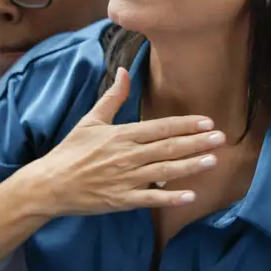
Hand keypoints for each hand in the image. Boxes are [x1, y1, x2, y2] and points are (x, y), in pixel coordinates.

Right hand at [19, 68, 225, 217]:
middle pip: (168, 147)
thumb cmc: (71, 151)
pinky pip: (150, 198)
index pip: (160, 127)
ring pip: (164, 171)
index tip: (207, 122)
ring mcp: (125, 179)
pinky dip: (170, 198)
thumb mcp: (91, 120)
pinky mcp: (121, 200)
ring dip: (191, 166)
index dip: (185, 124)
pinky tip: (190, 196)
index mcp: (121, 135)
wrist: (49, 185)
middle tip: (221, 138)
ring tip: (213, 160)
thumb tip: (124, 70)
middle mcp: (127, 155)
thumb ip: (113, 97)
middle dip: (197, 142)